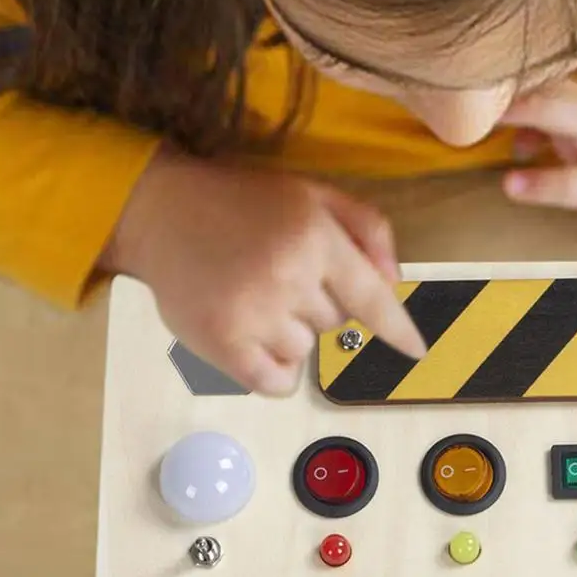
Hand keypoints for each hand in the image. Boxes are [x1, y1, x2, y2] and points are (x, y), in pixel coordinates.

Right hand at [101, 150, 426, 394]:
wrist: (160, 211)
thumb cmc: (242, 202)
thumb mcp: (311, 193)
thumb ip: (366, 227)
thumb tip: (394, 281)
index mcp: (315, 237)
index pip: (372, 298)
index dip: (398, 329)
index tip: (416, 350)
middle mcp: (289, 277)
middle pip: (336, 323)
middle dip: (316, 304)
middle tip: (276, 274)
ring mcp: (254, 313)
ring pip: (305, 352)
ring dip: (288, 333)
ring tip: (254, 296)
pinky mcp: (221, 343)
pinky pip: (275, 382)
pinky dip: (274, 372)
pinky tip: (254, 341)